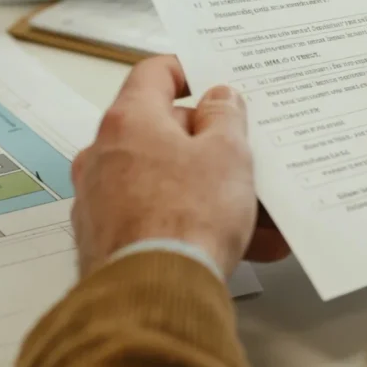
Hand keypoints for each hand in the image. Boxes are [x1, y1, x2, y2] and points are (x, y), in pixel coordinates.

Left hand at [70, 56, 289, 277]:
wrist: (154, 296)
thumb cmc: (185, 219)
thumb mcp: (228, 154)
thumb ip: (226, 117)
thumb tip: (220, 99)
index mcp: (129, 121)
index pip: (153, 73)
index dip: (187, 70)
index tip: (210, 78)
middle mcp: (105, 155)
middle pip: (164, 132)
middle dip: (213, 146)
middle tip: (248, 155)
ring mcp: (103, 200)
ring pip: (169, 181)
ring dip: (215, 192)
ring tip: (264, 216)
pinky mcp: (109, 239)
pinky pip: (162, 219)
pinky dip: (198, 224)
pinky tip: (248, 244)